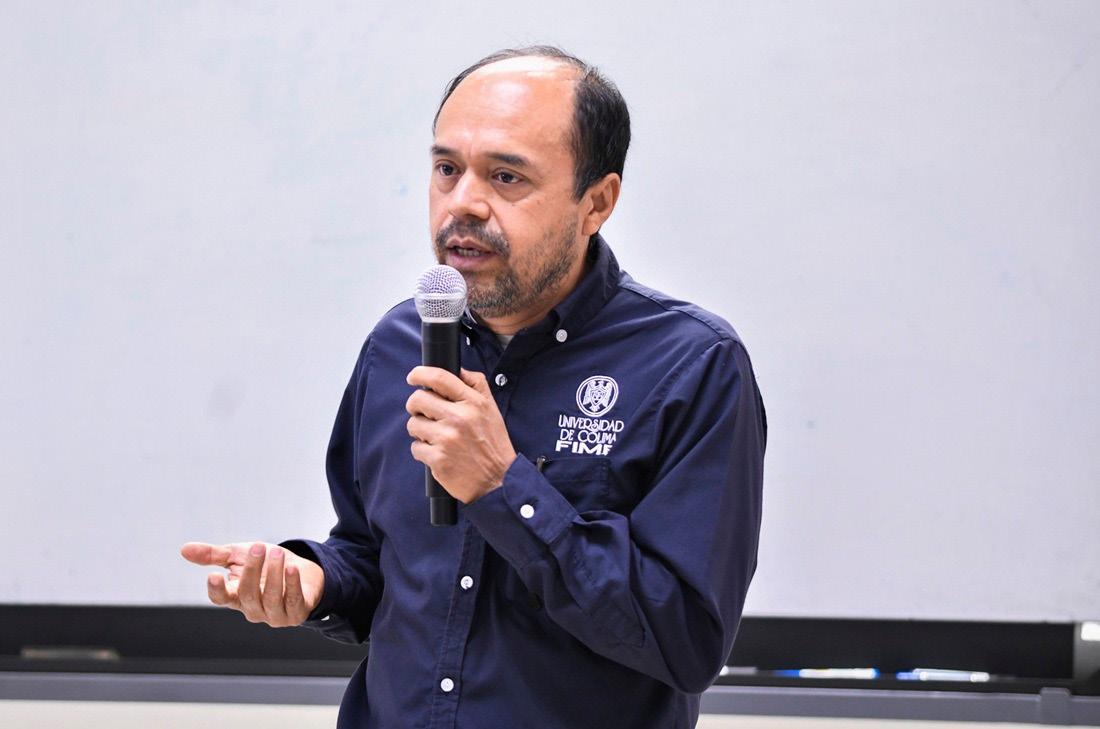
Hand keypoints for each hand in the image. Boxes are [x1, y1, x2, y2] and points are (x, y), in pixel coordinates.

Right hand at [180, 541, 324, 626]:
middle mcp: (253, 610)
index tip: (214, 575)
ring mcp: (274, 615)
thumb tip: (183, 549)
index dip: (216, 590)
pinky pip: (292, 601)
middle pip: (247, 594)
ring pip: (270, 598)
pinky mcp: (295, 614)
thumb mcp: (239, 556)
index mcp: (235, 597)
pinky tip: (292, 568)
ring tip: (276, 552)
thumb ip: (214, 555)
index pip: (221, 598)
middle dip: (252, 570)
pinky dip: (292, 584)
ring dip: (273, 573)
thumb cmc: (266, 565)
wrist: (302, 571)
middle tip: (258, 547)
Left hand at [405, 366, 516, 503]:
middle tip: (424, 414)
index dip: (420, 374)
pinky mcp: (438, 459)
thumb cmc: (493, 444)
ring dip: (420, 431)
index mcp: (473, 403)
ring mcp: (447, 439)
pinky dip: (423, 451)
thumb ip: (476, 385)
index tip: (413, 377)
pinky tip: (438, 454)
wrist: (498, 481)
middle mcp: (460, 418)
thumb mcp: (492, 409)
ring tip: (436, 437)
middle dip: (416, 406)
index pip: (440, 378)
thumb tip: (457, 369)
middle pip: (418, 399)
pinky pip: (416, 447)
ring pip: (413, 424)